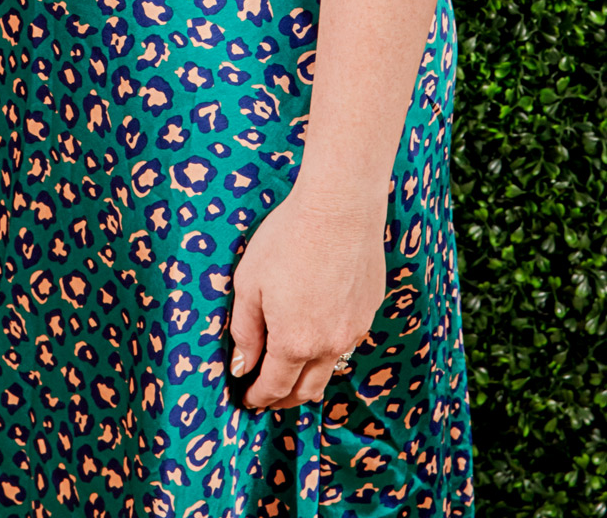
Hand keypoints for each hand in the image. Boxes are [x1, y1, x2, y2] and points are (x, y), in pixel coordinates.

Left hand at [228, 186, 386, 409]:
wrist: (339, 209)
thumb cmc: (287, 239)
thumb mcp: (249, 283)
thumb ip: (245, 330)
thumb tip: (242, 366)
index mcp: (294, 342)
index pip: (274, 387)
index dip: (258, 398)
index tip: (247, 400)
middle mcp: (328, 345)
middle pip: (306, 390)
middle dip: (283, 399)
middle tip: (267, 396)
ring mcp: (354, 331)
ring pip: (329, 369)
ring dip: (307, 378)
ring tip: (291, 371)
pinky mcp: (368, 311)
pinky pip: (346, 342)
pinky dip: (327, 348)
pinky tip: (316, 331)